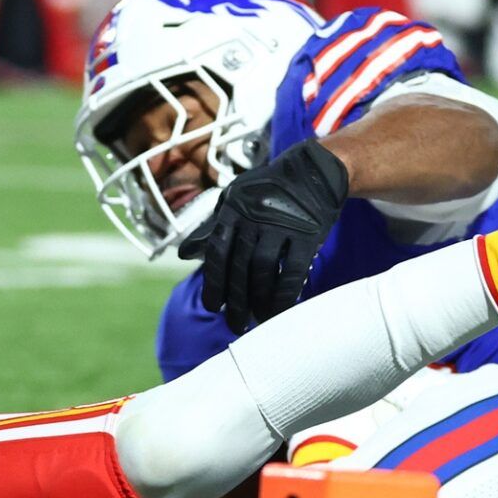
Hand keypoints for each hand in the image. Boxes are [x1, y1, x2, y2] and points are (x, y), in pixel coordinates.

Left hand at [177, 139, 350, 331]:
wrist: (314, 171)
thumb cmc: (268, 191)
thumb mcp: (234, 200)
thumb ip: (212, 228)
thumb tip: (184, 254)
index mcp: (233, 210)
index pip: (217, 252)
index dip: (214, 283)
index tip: (213, 307)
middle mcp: (255, 217)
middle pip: (240, 267)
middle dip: (236, 301)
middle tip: (235, 325)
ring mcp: (283, 224)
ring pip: (264, 270)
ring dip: (259, 300)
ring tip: (258, 320)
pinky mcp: (308, 232)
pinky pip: (294, 269)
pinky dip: (286, 293)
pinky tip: (280, 309)